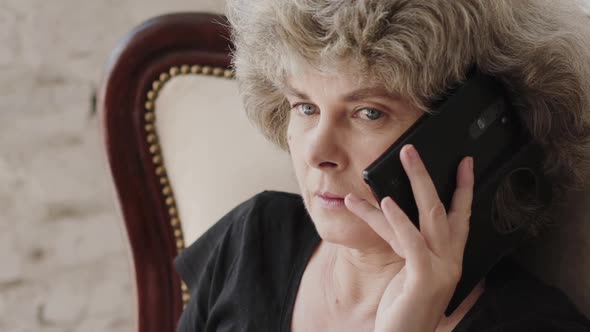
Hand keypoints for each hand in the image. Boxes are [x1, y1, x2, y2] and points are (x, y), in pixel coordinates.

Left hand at [345, 144, 473, 331]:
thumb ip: (403, 242)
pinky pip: (410, 241)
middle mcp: (449, 260)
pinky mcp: (423, 278)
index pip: (459, 216)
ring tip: (399, 160)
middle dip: (427, 176)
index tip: (463, 162)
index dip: (462, 188)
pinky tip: (384, 202)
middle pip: (442, 208)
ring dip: (414, 183)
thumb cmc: (404, 307)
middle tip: (411, 150)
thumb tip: (388, 208)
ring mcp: (440, 269)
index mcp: (448, 258)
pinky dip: (397, 219)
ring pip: (429, 215)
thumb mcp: (406, 269)